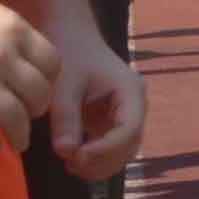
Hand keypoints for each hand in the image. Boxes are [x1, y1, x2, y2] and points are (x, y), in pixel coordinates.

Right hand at [0, 0, 56, 153]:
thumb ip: (6, 34)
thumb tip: (22, 58)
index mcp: (13, 29)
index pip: (52, 63)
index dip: (49, 81)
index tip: (39, 91)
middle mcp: (2, 55)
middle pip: (39, 94)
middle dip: (37, 110)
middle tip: (28, 118)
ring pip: (16, 118)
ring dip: (20, 135)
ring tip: (17, 143)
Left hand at [47, 27, 144, 182]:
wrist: (66, 33)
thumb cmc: (68, 52)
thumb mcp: (64, 84)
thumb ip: (66, 117)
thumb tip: (65, 152)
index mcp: (131, 92)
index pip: (128, 129)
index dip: (106, 149)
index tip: (77, 158)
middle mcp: (133, 106)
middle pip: (129, 145)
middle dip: (104, 160)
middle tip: (71, 165)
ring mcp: (123, 114)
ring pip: (122, 150)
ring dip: (100, 163)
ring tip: (70, 165)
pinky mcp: (109, 120)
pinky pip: (109, 146)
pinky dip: (94, 157)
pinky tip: (71, 158)